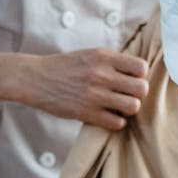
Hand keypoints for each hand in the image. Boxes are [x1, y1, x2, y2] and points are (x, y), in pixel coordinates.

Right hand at [16, 47, 149, 130]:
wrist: (36, 79)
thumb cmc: (65, 67)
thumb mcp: (89, 55)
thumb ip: (112, 62)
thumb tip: (138, 72)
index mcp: (103, 57)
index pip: (141, 67)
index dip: (140, 75)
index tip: (131, 79)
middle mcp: (102, 75)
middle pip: (141, 88)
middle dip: (138, 93)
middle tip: (128, 95)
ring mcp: (95, 95)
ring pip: (133, 107)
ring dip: (129, 109)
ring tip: (119, 106)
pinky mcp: (87, 113)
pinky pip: (117, 123)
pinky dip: (116, 122)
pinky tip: (109, 116)